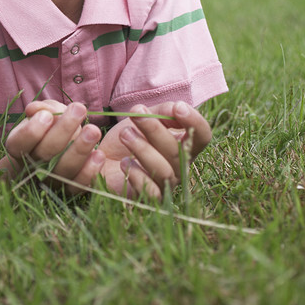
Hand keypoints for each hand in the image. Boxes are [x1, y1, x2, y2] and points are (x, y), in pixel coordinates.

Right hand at [1, 101, 105, 193]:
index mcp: (18, 147)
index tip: (48, 116)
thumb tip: (37, 111)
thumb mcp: (44, 112)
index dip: (32, 131)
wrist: (62, 148)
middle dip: (63, 130)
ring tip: (94, 130)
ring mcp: (51, 180)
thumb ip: (42, 108)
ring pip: (64, 168)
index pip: (19, 143)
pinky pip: (79, 185)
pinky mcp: (70, 190)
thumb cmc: (50, 126)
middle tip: (79, 109)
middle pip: (45, 153)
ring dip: (80, 149)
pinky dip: (90, 171)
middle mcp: (32, 167)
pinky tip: (99, 155)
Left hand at [96, 101, 211, 198]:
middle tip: (135, 113)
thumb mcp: (144, 117)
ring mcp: (165, 184)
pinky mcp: (147, 197)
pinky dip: (137, 175)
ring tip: (125, 134)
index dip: (195, 122)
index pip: (202, 136)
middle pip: (178, 152)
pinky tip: (124, 162)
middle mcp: (179, 167)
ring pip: (164, 171)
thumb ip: (163, 110)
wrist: (103, 158)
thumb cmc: (129, 136)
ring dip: (143, 149)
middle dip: (155, 129)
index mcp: (183, 146)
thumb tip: (176, 108)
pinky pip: (151, 191)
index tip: (178, 107)